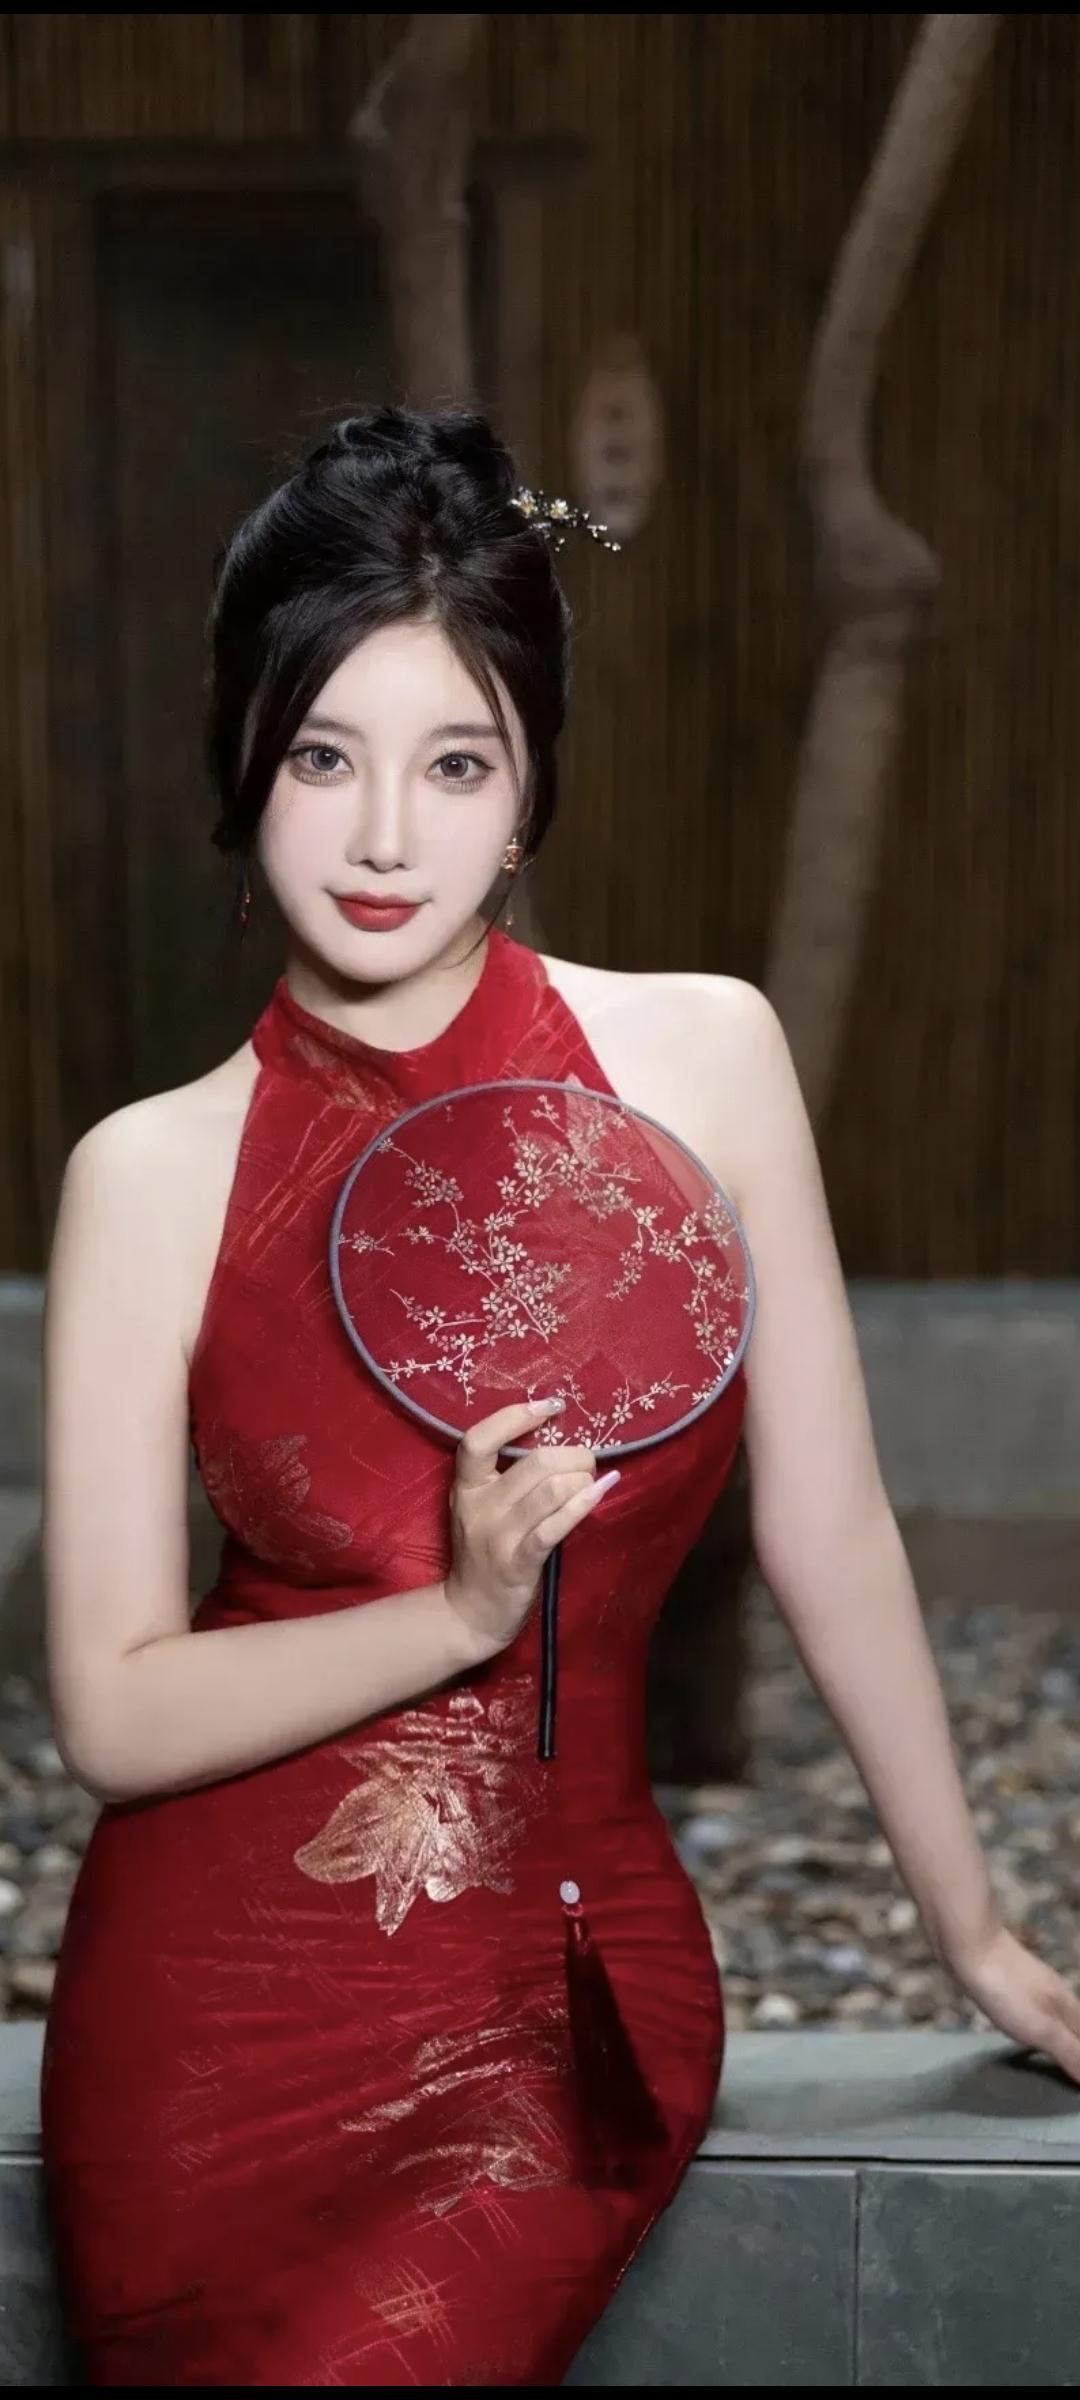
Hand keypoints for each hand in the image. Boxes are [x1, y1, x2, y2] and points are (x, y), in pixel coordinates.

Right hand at [442, 1396, 616, 1661]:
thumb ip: (506, 1478)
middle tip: (588, 1461)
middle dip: (574, 1455)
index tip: (551, 1405)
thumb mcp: (480, 1510)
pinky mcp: (519, 1563)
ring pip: (550, 1490)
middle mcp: (478, 1508)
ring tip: (593, 1480)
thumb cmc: (484, 1553)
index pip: (478, 1440)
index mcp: (465, 1488)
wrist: (470, 1613)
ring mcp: (498, 1537)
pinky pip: (555, 1526)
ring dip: (582, 1479)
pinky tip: (601, 1490)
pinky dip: (583, 1503)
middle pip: (535, 1464)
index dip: (515, 1416)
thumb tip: (559, 1441)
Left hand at [947, 1921, 1079, 2085]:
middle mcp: (1056, 1994)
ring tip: (1051, 2061)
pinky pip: (1031, 2011)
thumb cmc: (1008, 1992)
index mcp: (1069, 2006)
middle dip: (1074, 2050)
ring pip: (1054, 2018)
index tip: (1075, 2080)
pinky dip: (1034, 2027)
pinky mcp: (1010, 1983)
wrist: (970, 1946)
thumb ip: (1071, 2051)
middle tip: (1068, 2075)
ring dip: (1057, 2038)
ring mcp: (1033, 1986)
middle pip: (1074, 2027)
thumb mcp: (1043, 2028)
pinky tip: (1022, 2032)